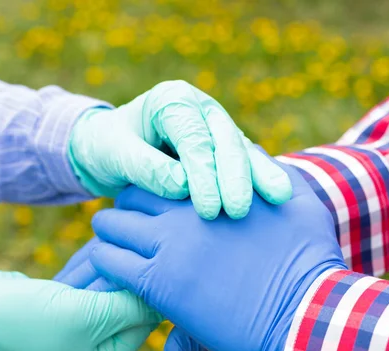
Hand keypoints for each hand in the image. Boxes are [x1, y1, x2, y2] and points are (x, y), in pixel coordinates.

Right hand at [0, 271, 160, 350]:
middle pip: (128, 302)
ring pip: (110, 286)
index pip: (143, 321)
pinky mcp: (72, 306)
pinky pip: (92, 281)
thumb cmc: (28, 317)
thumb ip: (130, 305)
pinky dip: (85, 269)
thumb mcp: (87, 314)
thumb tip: (167, 295)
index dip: (139, 289)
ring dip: (98, 269)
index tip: (130, 261)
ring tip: (79, 265)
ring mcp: (86, 327)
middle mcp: (99, 349)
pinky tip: (75, 264)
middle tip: (99, 259)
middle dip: (114, 277)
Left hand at [69, 80, 291, 219]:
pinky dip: (260, 179)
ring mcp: (216, 127)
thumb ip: (145, 167)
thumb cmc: (109, 147)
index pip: (193, 137)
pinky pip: (246, 162)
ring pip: (243, 149)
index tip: (208, 209)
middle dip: (235, 176)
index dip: (203, 172)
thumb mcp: (116, 153)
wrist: (111, 146)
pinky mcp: (225, 149)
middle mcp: (200, 109)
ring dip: (259, 175)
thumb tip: (181, 187)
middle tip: (238, 211)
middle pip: (225, 139)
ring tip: (279, 198)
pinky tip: (277, 198)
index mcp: (173, 100)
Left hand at [86, 159, 346, 350]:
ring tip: (113, 246)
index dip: (154, 187)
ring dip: (109, 233)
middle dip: (127, 207)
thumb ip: (275, 174)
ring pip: (112, 225)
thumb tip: (257, 155)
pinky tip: (113, 272)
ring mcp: (170, 246)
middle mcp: (187, 211)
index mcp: (216, 189)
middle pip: (132, 195)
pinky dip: (104, 262)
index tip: (151, 203)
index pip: (165, 174)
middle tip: (126, 223)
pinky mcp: (158, 284)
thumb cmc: (311, 261)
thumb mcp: (301, 204)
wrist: (307, 314)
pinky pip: (109, 261)